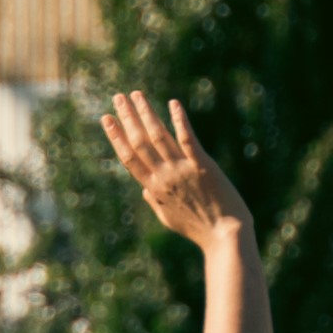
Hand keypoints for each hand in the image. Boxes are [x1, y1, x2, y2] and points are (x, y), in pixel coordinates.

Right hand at [101, 92, 252, 254]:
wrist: (226, 237)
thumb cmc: (199, 229)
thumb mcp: (169, 218)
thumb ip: (155, 201)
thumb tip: (144, 190)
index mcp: (154, 189)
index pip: (129, 157)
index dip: (116, 136)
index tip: (106, 118)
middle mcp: (164, 177)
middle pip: (140, 142)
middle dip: (127, 118)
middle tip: (119, 97)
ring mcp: (182, 171)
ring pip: (159, 136)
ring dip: (147, 113)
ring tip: (137, 94)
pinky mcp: (203, 166)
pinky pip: (188, 139)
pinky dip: (179, 120)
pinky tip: (173, 104)